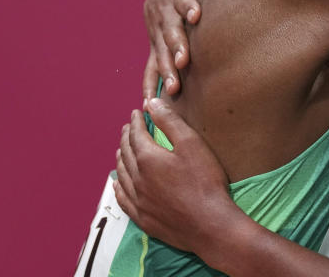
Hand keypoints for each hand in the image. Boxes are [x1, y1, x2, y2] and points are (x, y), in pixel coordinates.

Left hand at [114, 98, 236, 253]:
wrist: (210, 224)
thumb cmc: (205, 181)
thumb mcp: (191, 144)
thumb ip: (170, 122)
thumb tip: (151, 103)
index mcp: (148, 159)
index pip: (136, 135)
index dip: (136, 122)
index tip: (136, 113)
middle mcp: (137, 179)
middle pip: (126, 153)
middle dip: (126, 137)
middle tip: (127, 128)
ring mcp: (138, 200)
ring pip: (122, 175)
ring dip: (120, 159)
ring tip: (121, 150)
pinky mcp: (143, 218)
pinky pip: (123, 199)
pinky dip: (118, 187)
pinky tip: (118, 184)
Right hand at [142, 0, 208, 98]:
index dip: (189, 5)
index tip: (196, 15)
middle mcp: (162, 13)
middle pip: (169, 30)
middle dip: (176, 45)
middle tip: (185, 60)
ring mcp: (155, 33)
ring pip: (159, 52)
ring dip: (166, 69)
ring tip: (175, 87)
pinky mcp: (152, 48)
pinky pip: (148, 68)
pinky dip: (149, 84)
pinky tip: (147, 101)